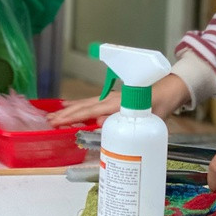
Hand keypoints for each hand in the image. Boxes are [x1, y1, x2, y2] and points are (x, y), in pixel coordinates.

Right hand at [48, 74, 191, 126]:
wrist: (168, 91)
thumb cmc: (159, 106)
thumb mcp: (147, 118)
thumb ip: (125, 122)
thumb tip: (100, 124)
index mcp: (117, 103)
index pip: (90, 111)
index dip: (73, 117)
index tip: (58, 122)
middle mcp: (111, 99)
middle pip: (84, 106)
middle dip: (66, 114)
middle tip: (48, 121)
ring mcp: (111, 98)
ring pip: (86, 104)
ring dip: (70, 110)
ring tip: (53, 115)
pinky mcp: (113, 100)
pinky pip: (92, 103)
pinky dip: (79, 105)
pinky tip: (71, 107)